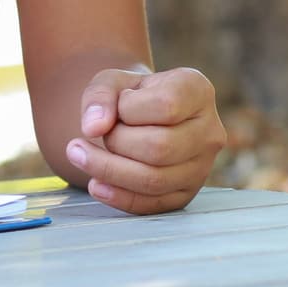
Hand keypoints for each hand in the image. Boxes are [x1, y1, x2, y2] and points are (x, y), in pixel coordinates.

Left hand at [67, 67, 224, 213]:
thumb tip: (92, 128)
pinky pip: (154, 205)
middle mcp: (209, 130)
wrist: (139, 117)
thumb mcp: (110, 81)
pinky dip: (119, 198)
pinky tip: (96, 184)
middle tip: (96, 134)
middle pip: (160, 148)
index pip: (166, 105)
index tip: (118, 105)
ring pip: (156, 180)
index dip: (129, 109)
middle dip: (116, 142)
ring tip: (79, 155)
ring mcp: (202, 166)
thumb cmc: (129, 94)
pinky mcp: (186, 193)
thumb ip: (98, 96)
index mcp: (196, 90)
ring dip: (108, 170)